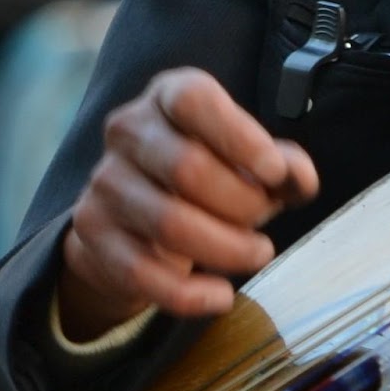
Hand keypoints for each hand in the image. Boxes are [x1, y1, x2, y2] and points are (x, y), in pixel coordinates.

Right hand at [58, 68, 319, 339]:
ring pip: (168, 223)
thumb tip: (299, 178)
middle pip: (187, 168)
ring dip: (225, 248)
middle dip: (242, 203)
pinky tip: (221, 296)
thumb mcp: (249, 157)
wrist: (137, 216)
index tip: (275, 172)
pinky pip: (140, 272)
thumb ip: (283, 164)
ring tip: (258, 253)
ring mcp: (105, 181)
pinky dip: (189, 293)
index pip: (194, 100)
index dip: (239, 136)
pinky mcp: (90, 232)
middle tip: (268, 219)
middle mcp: (129, 129)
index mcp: (170, 95)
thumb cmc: (210, 172)